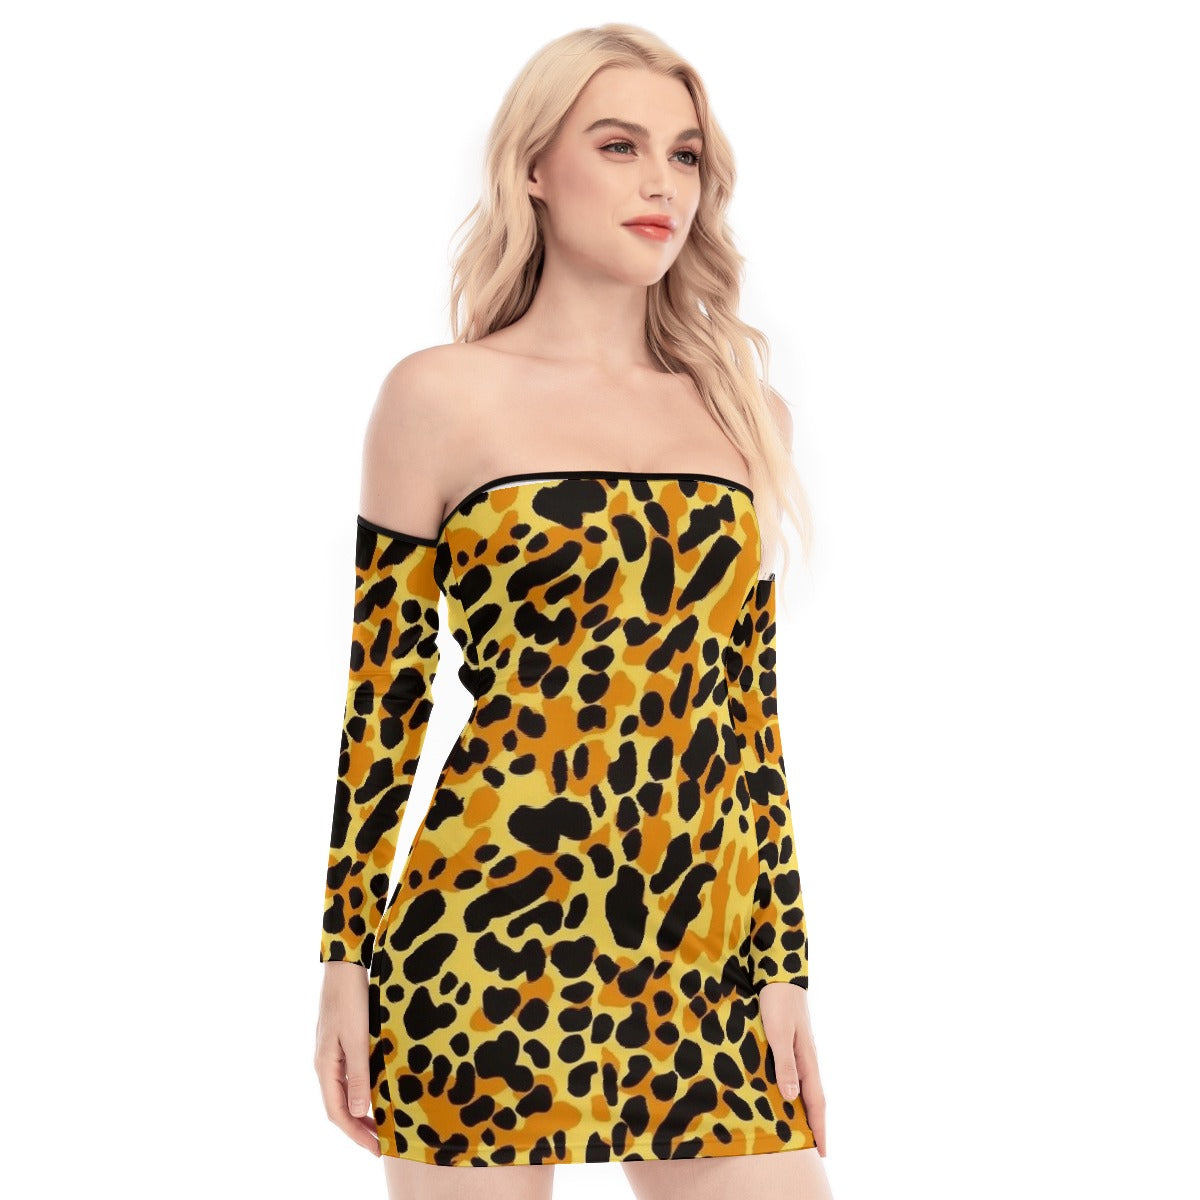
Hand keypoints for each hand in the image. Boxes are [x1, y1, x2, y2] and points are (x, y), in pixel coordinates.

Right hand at [314, 961, 380, 1155]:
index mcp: (325, 1067)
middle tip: (383, 1142)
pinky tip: (377, 1091)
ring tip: (382, 1123)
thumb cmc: (351, 1000)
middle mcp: (324, 1064)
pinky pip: (349, 1077)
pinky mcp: (340, 1044)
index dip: (356, 1134)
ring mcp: (331, 1054)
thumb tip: (360, 1112)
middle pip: (339, 1106)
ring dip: (361, 1110)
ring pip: (344, 1092)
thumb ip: (358, 1075)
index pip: (337, 1113)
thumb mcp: (357, 1038)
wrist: (344, 967)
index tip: (376, 1149)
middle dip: (359, 1127)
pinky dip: (362, 1090)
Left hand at [758, 982, 826, 1155]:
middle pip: (815, 1098)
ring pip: (808, 1086)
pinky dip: (799, 1091)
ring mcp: (801, 1050)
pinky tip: (791, 1094)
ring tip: (806, 1130)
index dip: (819, 1128)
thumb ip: (785, 1064)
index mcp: (807, 1060)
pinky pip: (799, 1074)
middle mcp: (807, 1058)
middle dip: (817, 1124)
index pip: (816, 1102)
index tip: (822, 1153)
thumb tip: (794, 1098)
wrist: (780, 975)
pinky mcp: (792, 1042)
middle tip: (817, 1150)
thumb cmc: (777, 1003)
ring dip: (809, 1109)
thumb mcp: (778, 1033)